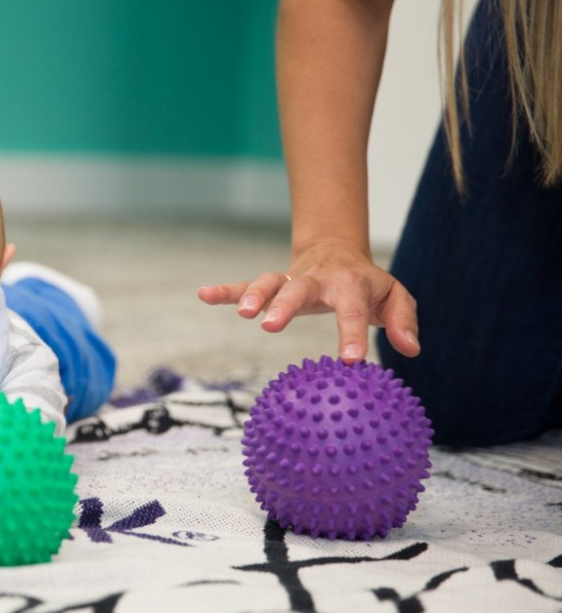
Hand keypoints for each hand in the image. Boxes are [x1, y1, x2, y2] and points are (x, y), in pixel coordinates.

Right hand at [197, 240, 419, 363]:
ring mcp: (292, 280)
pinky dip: (224, 290)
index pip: (352, 309)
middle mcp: (318, 279)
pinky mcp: (272, 285)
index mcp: (351, 284)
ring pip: (269, 283)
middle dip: (285, 305)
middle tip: (270, 326)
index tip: (350, 361)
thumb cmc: (369, 285)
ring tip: (241, 312)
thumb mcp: (395, 297)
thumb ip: (403, 320)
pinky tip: (203, 294)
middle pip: (299, 289)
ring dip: (253, 295)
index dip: (351, 333)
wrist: (338, 252)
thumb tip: (410, 350)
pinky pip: (244, 285)